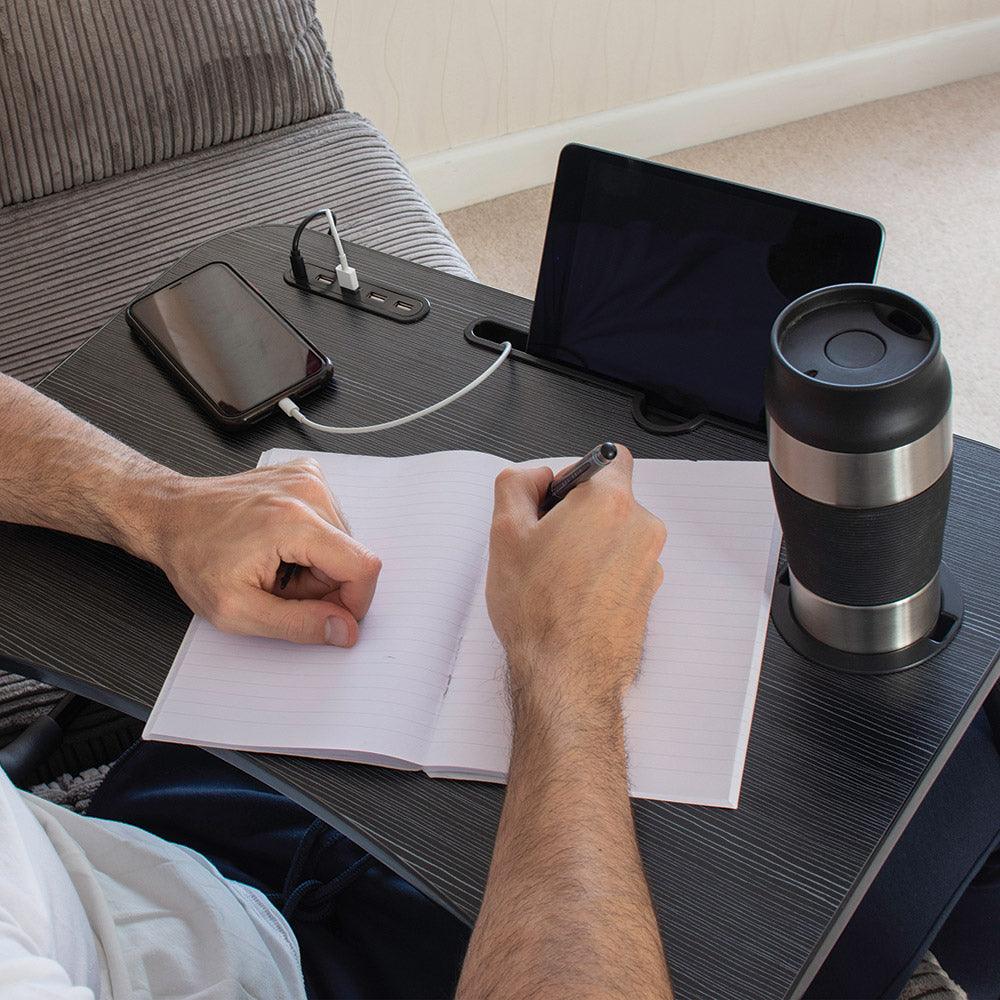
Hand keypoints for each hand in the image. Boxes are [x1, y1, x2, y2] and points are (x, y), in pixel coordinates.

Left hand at [149, 458, 380, 644]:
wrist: (170, 515)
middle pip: (352, 556)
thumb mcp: (237, 610)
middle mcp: (307, 492)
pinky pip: (331, 521)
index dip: (353, 602)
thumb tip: (344, 630)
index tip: (325, 616)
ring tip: (276, 565)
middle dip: (324, 585)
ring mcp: (308, 479)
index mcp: (294, 522)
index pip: (363, 567)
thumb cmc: (193, 557)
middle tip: (280, 588)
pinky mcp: (306, 476)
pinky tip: (279, 544)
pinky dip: (311, 542)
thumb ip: (297, 624)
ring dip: (316, 565)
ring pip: (343, 541)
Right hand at [485, 446, 665, 716]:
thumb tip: (532, 476)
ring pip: (615, 533)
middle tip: (544, 541)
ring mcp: (648, 563)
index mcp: (609, 502)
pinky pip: (622, 564)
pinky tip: (571, 596)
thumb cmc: (539, 613)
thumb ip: (516, 485)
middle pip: (610, 497)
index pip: (608, 457)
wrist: (566, 675)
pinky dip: (601, 571)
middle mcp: (639, 528)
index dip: (575, 472)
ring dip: (589, 543)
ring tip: (555, 575)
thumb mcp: (504, 533)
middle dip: (577, 511)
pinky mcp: (648, 592)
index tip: (554, 496)